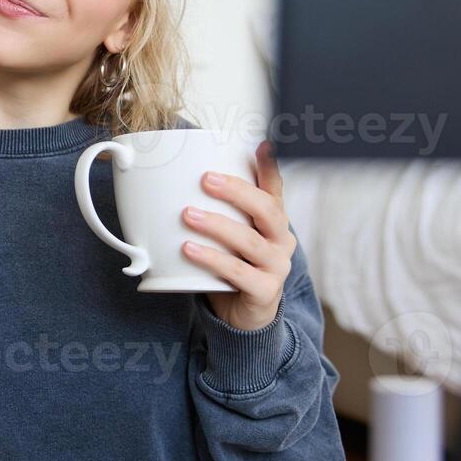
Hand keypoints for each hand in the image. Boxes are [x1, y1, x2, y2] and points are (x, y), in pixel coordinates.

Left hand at [181, 140, 294, 331]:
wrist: (244, 316)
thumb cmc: (233, 267)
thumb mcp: (228, 235)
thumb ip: (214, 209)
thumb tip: (178, 179)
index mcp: (274, 221)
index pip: (274, 189)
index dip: (270, 167)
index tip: (262, 145)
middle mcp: (282, 240)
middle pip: (266, 210)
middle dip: (236, 191)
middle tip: (206, 179)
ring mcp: (277, 267)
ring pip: (250, 241)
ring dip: (217, 225)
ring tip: (187, 215)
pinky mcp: (265, 292)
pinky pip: (238, 272)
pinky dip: (213, 259)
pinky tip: (189, 249)